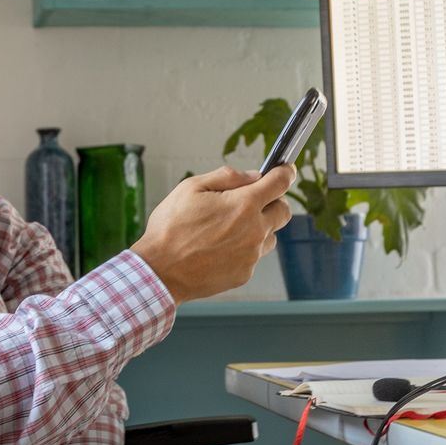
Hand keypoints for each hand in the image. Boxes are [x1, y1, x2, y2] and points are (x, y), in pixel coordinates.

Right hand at [131, 165, 294, 303]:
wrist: (160, 271)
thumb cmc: (171, 229)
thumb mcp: (191, 188)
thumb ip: (226, 177)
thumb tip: (251, 176)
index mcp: (244, 204)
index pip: (280, 183)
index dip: (285, 173)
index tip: (285, 171)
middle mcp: (254, 230)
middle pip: (284, 211)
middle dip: (273, 201)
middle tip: (251, 201)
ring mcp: (252, 255)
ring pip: (270, 235)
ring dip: (258, 228)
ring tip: (228, 229)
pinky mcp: (245, 273)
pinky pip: (254, 256)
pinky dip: (244, 249)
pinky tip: (219, 248)